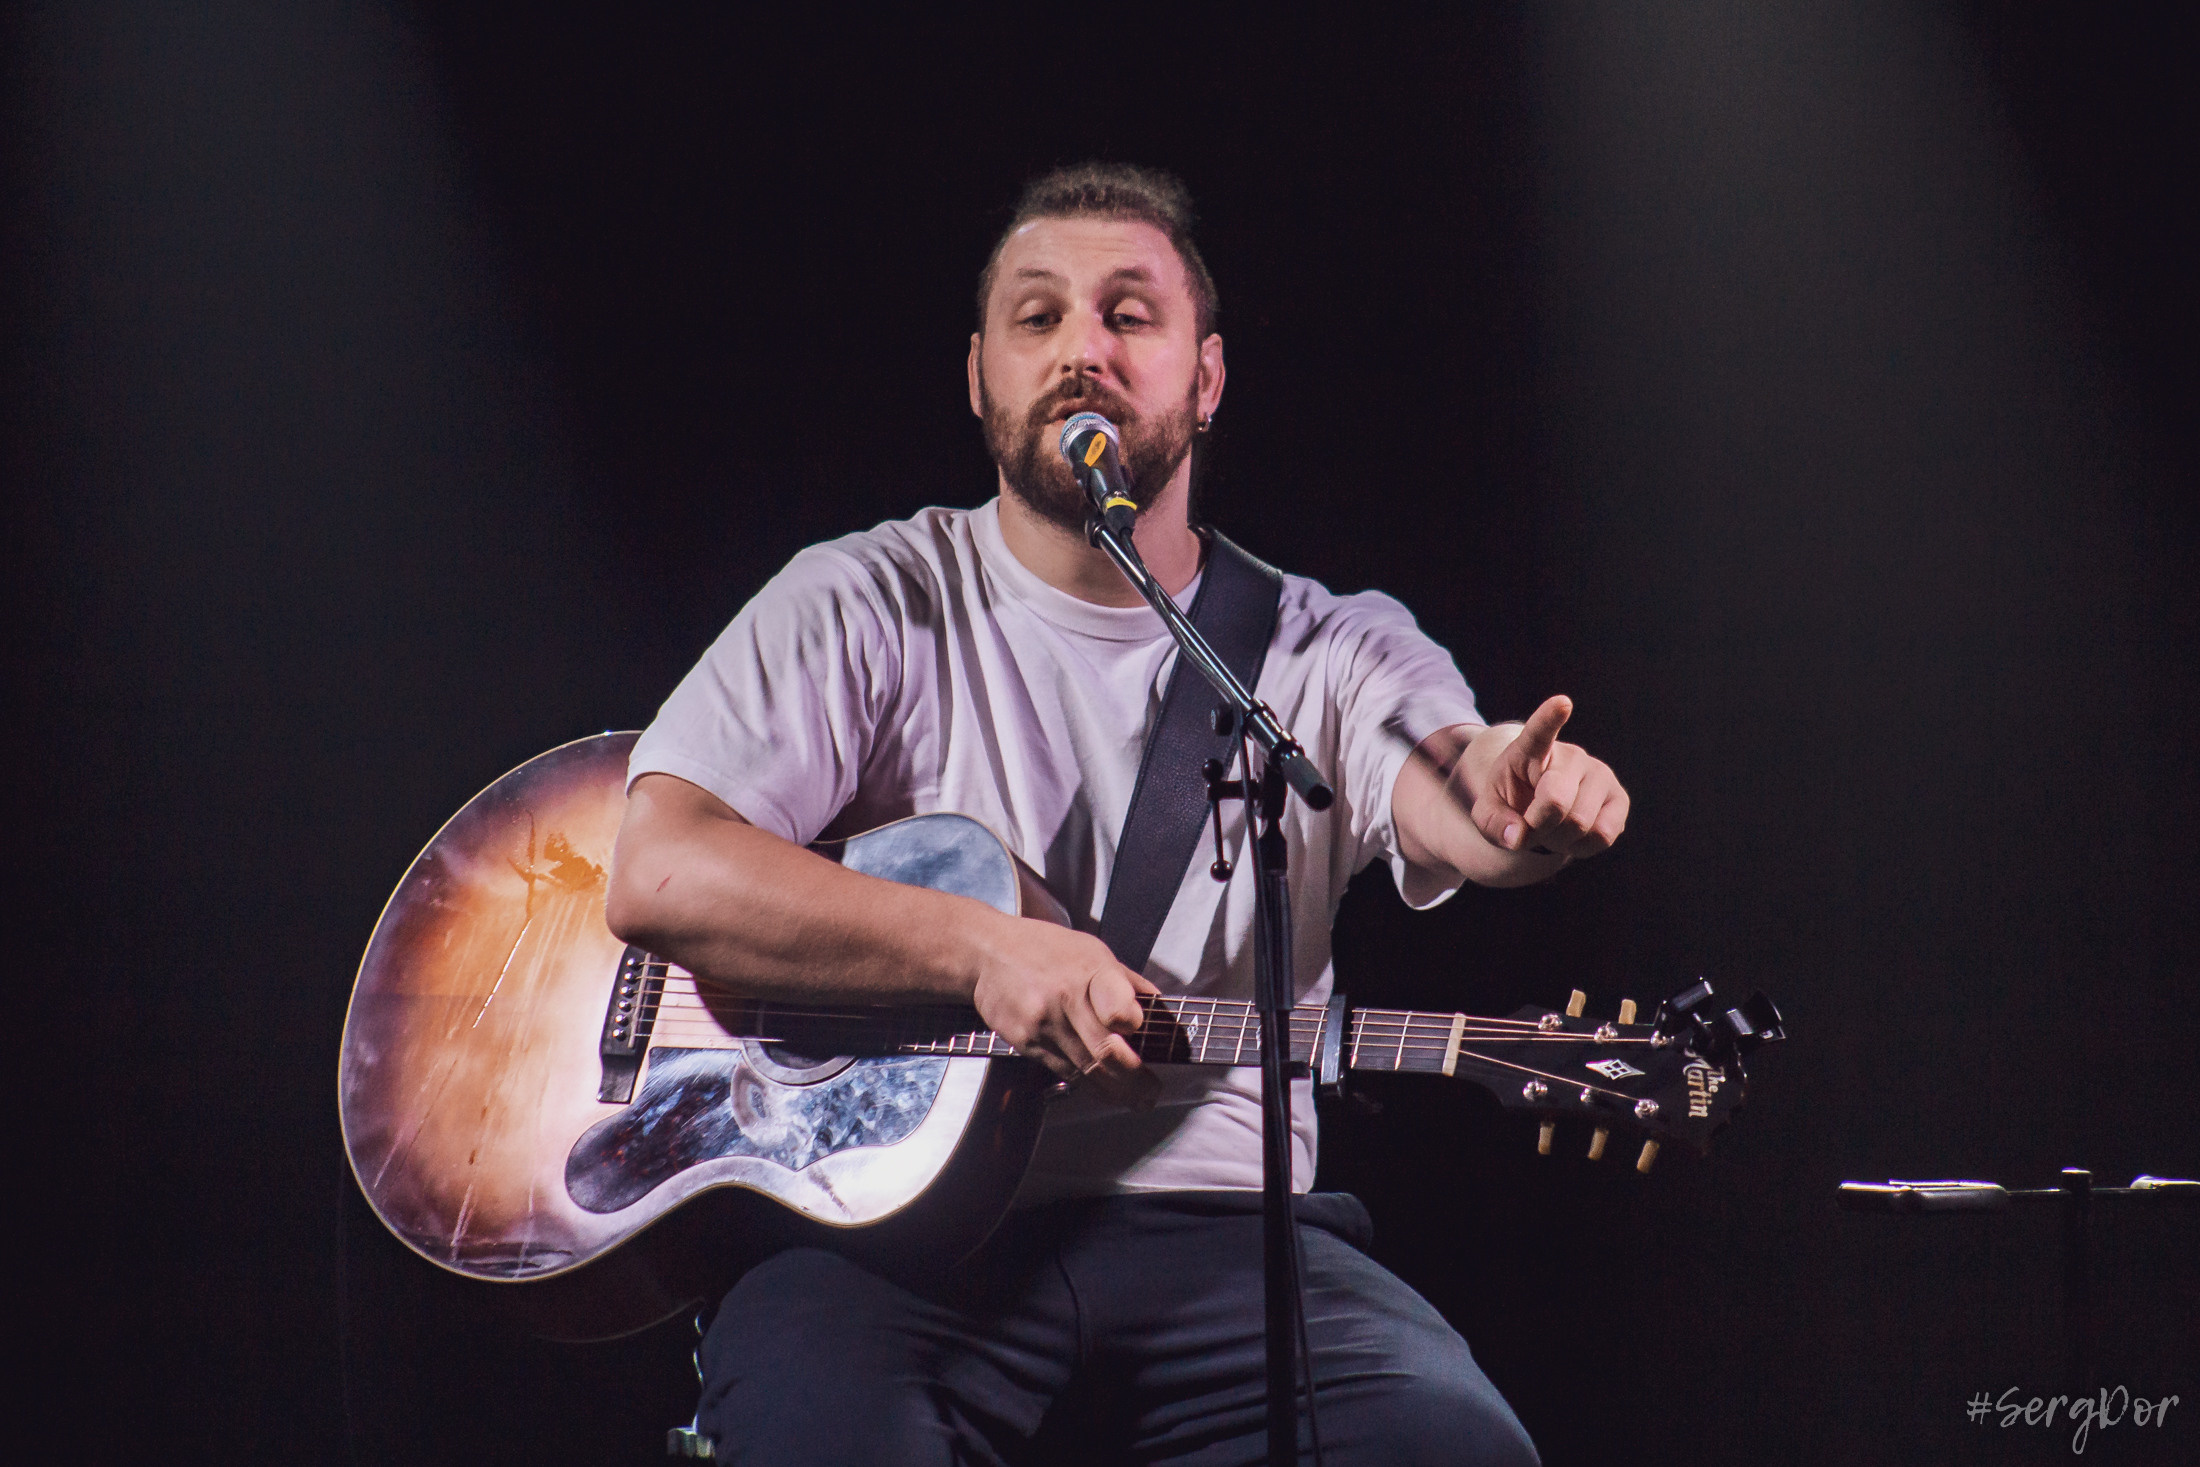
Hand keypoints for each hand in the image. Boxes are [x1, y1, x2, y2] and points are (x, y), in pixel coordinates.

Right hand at [970, 917, 1161, 1108]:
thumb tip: (1158, 1007)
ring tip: (1134, 1099)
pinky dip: (1086, 1081)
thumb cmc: (1044, 949)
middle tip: (1151, 1093)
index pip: (1119, 1011)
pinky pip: (1063, 1070)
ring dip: (1115, 1091)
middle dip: (1135, 1080)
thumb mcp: (1091, 951)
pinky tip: (1100, 1086)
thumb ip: (1125, 981)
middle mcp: (1066, 998)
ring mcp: (1043, 1023)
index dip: (1135, 1028)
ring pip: (1086, 1070)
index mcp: (1091, 971)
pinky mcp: (1025, 1042)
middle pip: (1106, 1052)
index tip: (1145, 1037)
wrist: (987, 953)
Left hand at [1461, 695, 1628, 859]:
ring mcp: (1600, 774)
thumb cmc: (1512, 803)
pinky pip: (1603, 835)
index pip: (1540, 731)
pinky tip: (1574, 834)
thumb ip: (1495, 825)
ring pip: (1580, 823)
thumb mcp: (1489, 813)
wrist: (1539, 809)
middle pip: (1556, 802)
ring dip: (1559, 839)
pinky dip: (1582, 846)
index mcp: (1531, 749)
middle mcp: (1571, 756)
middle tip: (1531, 823)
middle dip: (1538, 827)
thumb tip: (1518, 837)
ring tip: (1553, 826)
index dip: (1550, 718)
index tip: (1562, 703)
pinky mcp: (1620, 798)